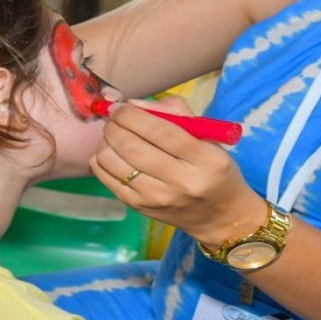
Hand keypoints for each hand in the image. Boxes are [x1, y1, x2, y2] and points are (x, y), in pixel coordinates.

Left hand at [90, 97, 266, 246]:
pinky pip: (105, 178)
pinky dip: (101, 159)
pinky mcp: (139, 207)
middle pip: (131, 146)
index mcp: (204, 159)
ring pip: (112, 161)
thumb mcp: (207, 136)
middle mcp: (181, 182)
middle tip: (115, 118)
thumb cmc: (212, 168)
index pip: (161, 131)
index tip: (122, 107)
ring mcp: (157, 198)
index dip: (133, 115)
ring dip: (105, 141)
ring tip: (115, 135)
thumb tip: (132, 104)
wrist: (219, 215)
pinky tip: (113, 153)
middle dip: (114, 125)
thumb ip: (174, 112)